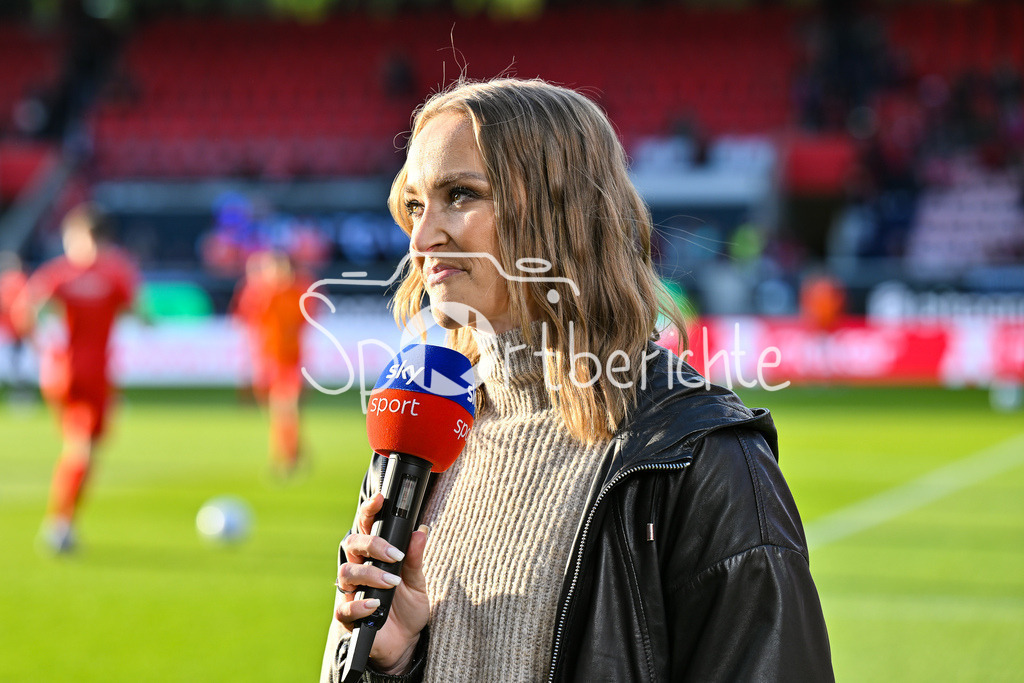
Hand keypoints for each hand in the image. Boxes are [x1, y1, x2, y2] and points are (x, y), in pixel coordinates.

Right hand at [334, 493, 429, 673]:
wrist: (406, 642)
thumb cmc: (407, 607)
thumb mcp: (417, 581)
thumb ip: (415, 558)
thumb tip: (421, 530)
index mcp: (373, 556)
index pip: (366, 527)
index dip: (369, 510)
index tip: (380, 499)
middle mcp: (359, 570)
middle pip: (351, 545)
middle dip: (372, 544)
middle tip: (395, 554)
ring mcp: (352, 592)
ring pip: (347, 573)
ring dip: (370, 575)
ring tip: (391, 583)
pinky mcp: (349, 617)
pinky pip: (345, 608)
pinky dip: (359, 605)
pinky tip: (374, 605)